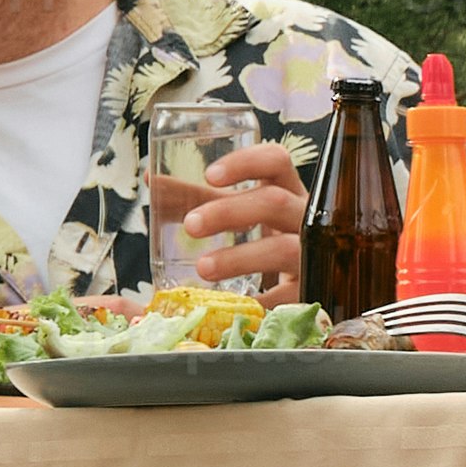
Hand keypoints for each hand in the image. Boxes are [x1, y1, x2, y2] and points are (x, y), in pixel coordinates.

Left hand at [166, 136, 306, 292]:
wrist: (312, 279)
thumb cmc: (269, 234)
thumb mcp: (242, 211)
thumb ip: (200, 197)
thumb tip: (152, 180)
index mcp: (287, 190)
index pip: (276, 161)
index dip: (246, 163)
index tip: (210, 175)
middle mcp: (304, 217)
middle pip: (274, 202)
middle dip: (229, 211)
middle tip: (191, 225)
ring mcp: (313, 253)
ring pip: (283, 248)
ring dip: (240, 257)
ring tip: (203, 268)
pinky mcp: (313, 288)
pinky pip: (290, 295)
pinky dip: (262, 300)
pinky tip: (236, 305)